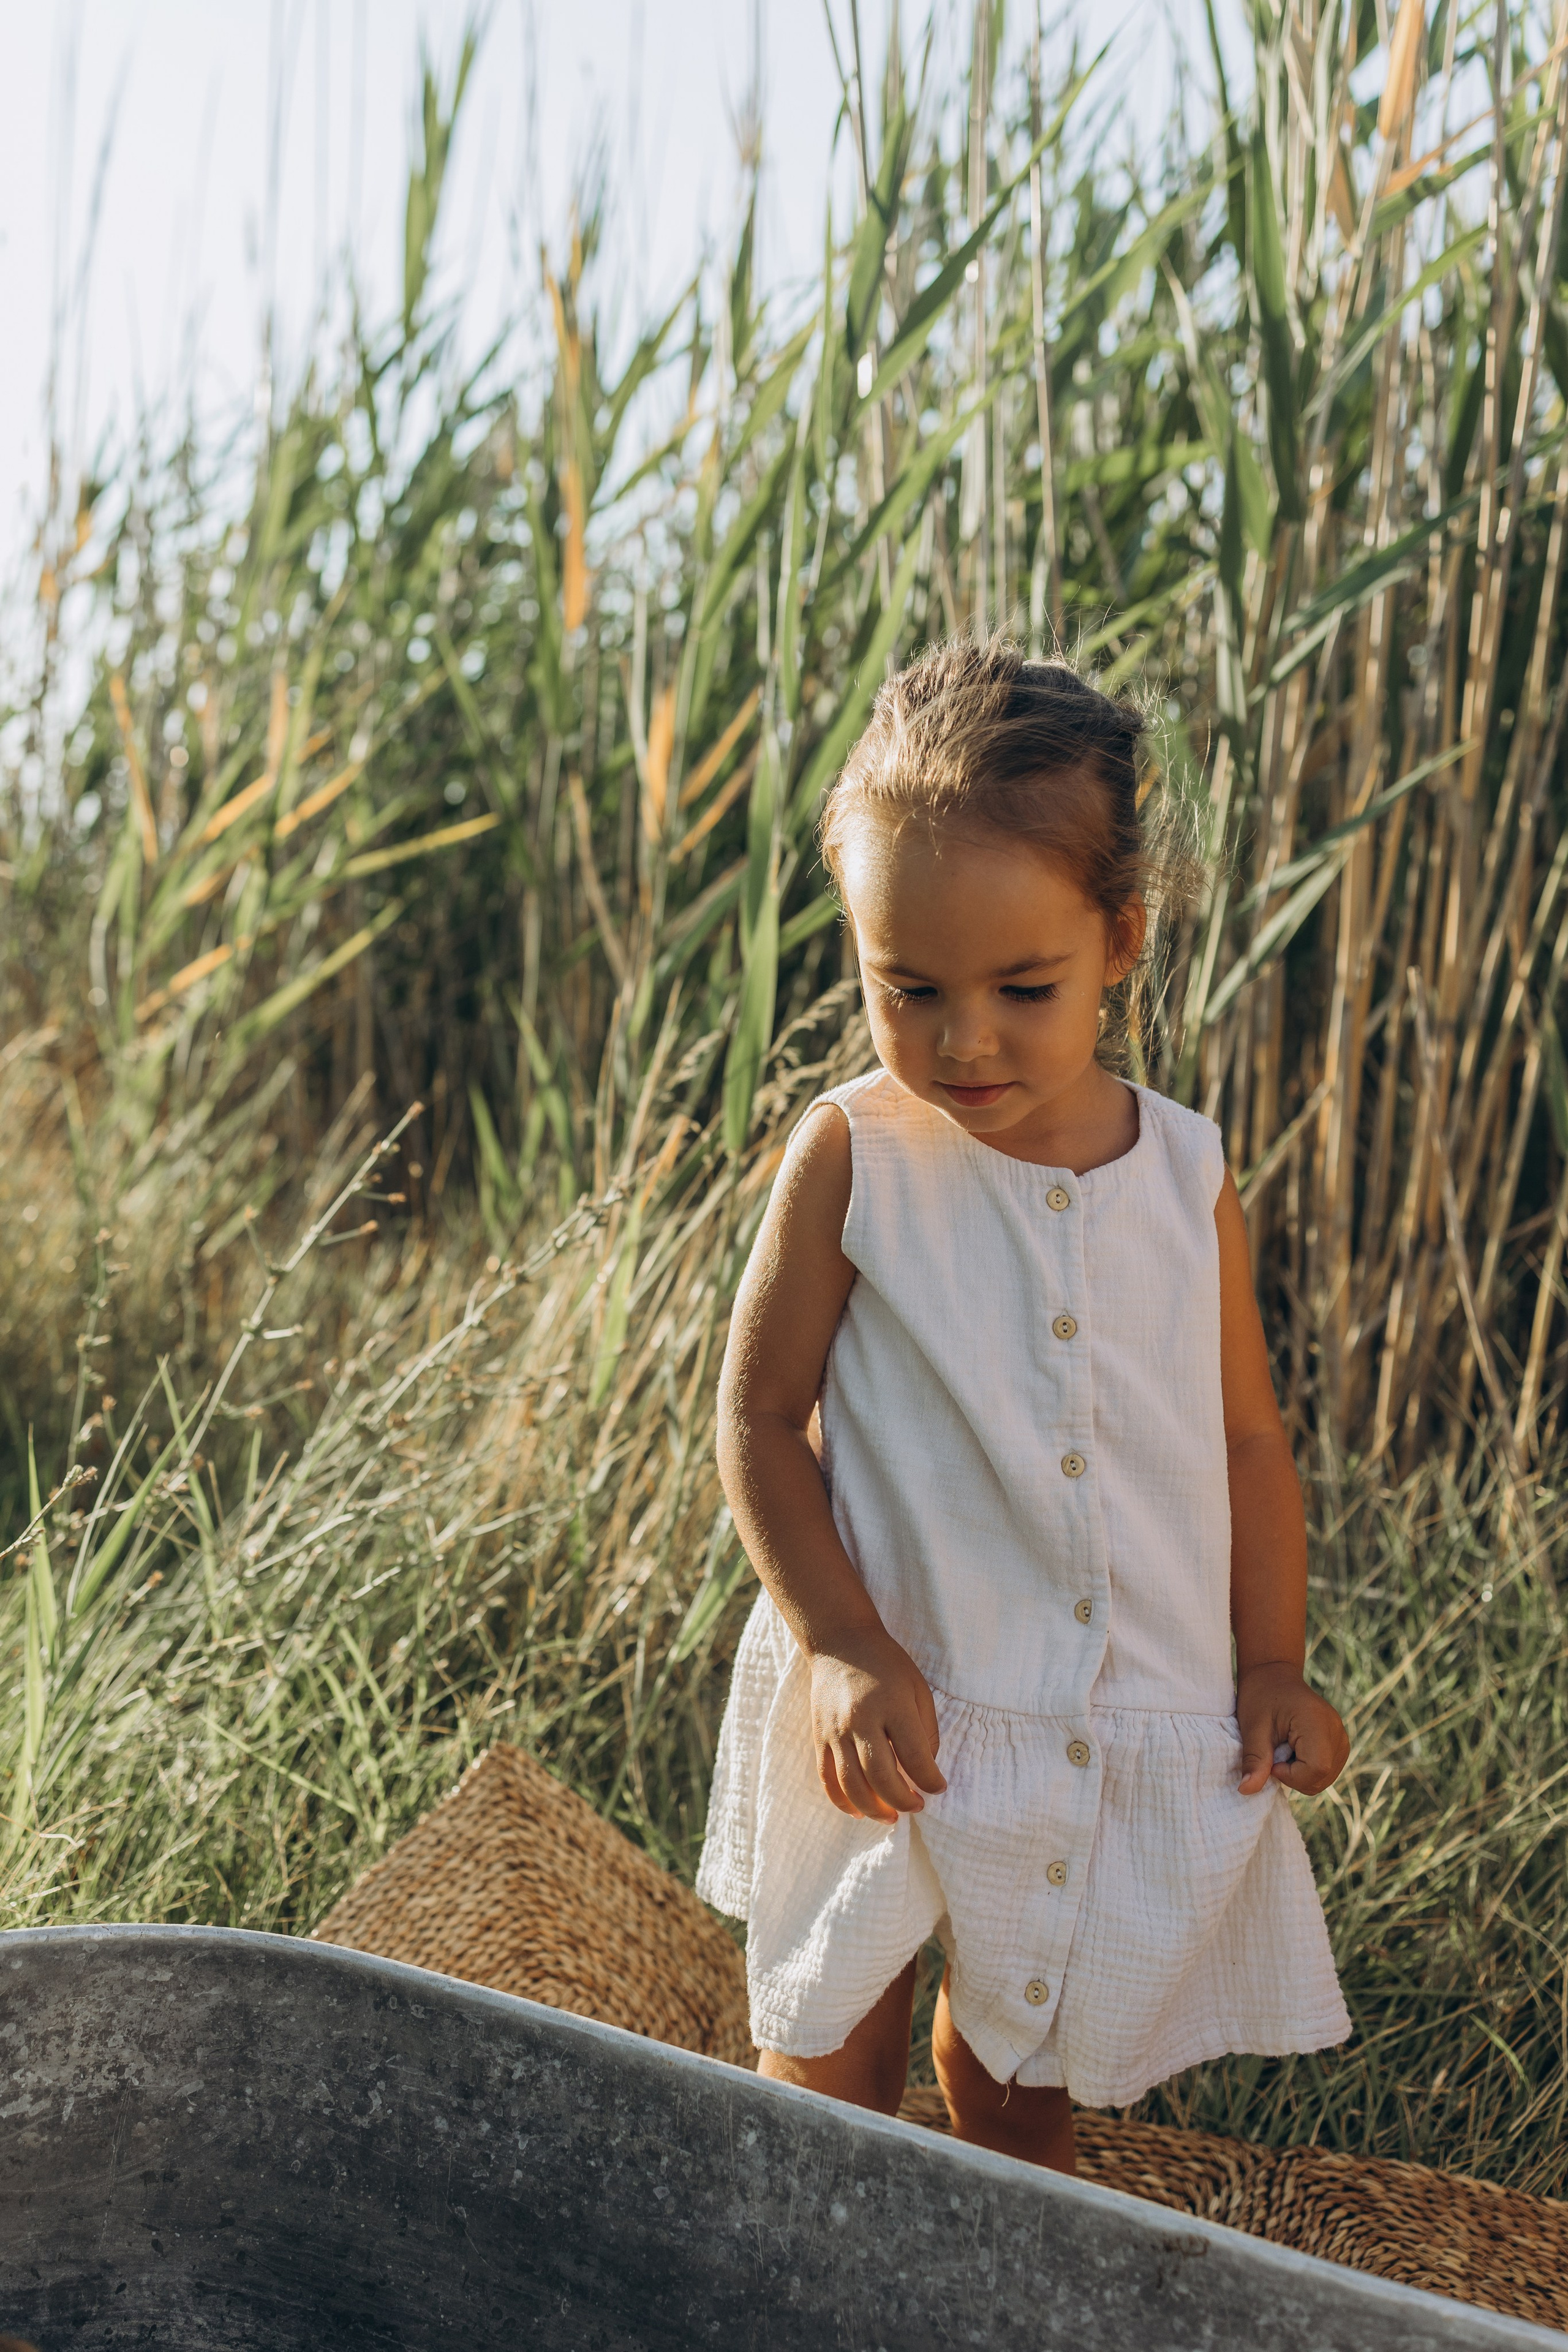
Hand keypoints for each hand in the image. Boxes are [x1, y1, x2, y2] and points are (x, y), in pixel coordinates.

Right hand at [809, 1623, 947, 1822]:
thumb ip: (925, 1730)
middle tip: (917, 1806)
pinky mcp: (819, 1736)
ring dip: (873, 1809)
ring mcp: (835, 1730)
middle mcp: (861, 1719)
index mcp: (892, 1704)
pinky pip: (827, 1777)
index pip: (914, 1755)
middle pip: (880, 1775)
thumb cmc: (887, 1664)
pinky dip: (841, 1800)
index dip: (930, 1780)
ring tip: (891, 1818)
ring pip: (851, 1784)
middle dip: (902, 1800)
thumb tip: (925, 1771)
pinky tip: (858, 1811)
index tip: (939, 1788)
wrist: (840, 1642)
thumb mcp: (918, 1688)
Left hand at [1236, 1660, 1347, 1795]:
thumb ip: (1254, 1760)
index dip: (1291, 1775)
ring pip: (1326, 1778)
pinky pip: (1327, 1770)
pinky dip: (1307, 1770)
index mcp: (1317, 1722)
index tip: (1270, 1761)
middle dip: (1294, 1777)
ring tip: (1283, 1750)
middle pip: (1322, 1777)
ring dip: (1301, 1775)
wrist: (1274, 1674)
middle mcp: (1337, 1730)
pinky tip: (1293, 1751)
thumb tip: (1247, 1791)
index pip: (1316, 1768)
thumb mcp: (1252, 1727)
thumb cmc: (1260, 1696)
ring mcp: (1341, 1736)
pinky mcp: (1339, 1742)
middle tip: (1274, 1756)